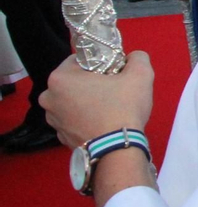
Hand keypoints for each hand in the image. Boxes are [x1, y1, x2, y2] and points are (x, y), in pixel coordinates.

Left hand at [40, 50, 154, 148]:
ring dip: (85, 102)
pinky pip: (73, 120)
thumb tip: (133, 58)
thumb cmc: (123, 107)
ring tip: (108, 109)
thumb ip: (137, 58)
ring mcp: (53, 120)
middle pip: (73, 82)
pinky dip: (84, 119)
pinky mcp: (61, 137)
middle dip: (90, 83)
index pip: (78, 60)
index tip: (113, 73)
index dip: (98, 63)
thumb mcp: (140, 75)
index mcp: (60, 78)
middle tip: (112, 90)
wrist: (118, 148)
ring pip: (71, 102)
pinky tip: (102, 123)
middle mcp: (48, 98)